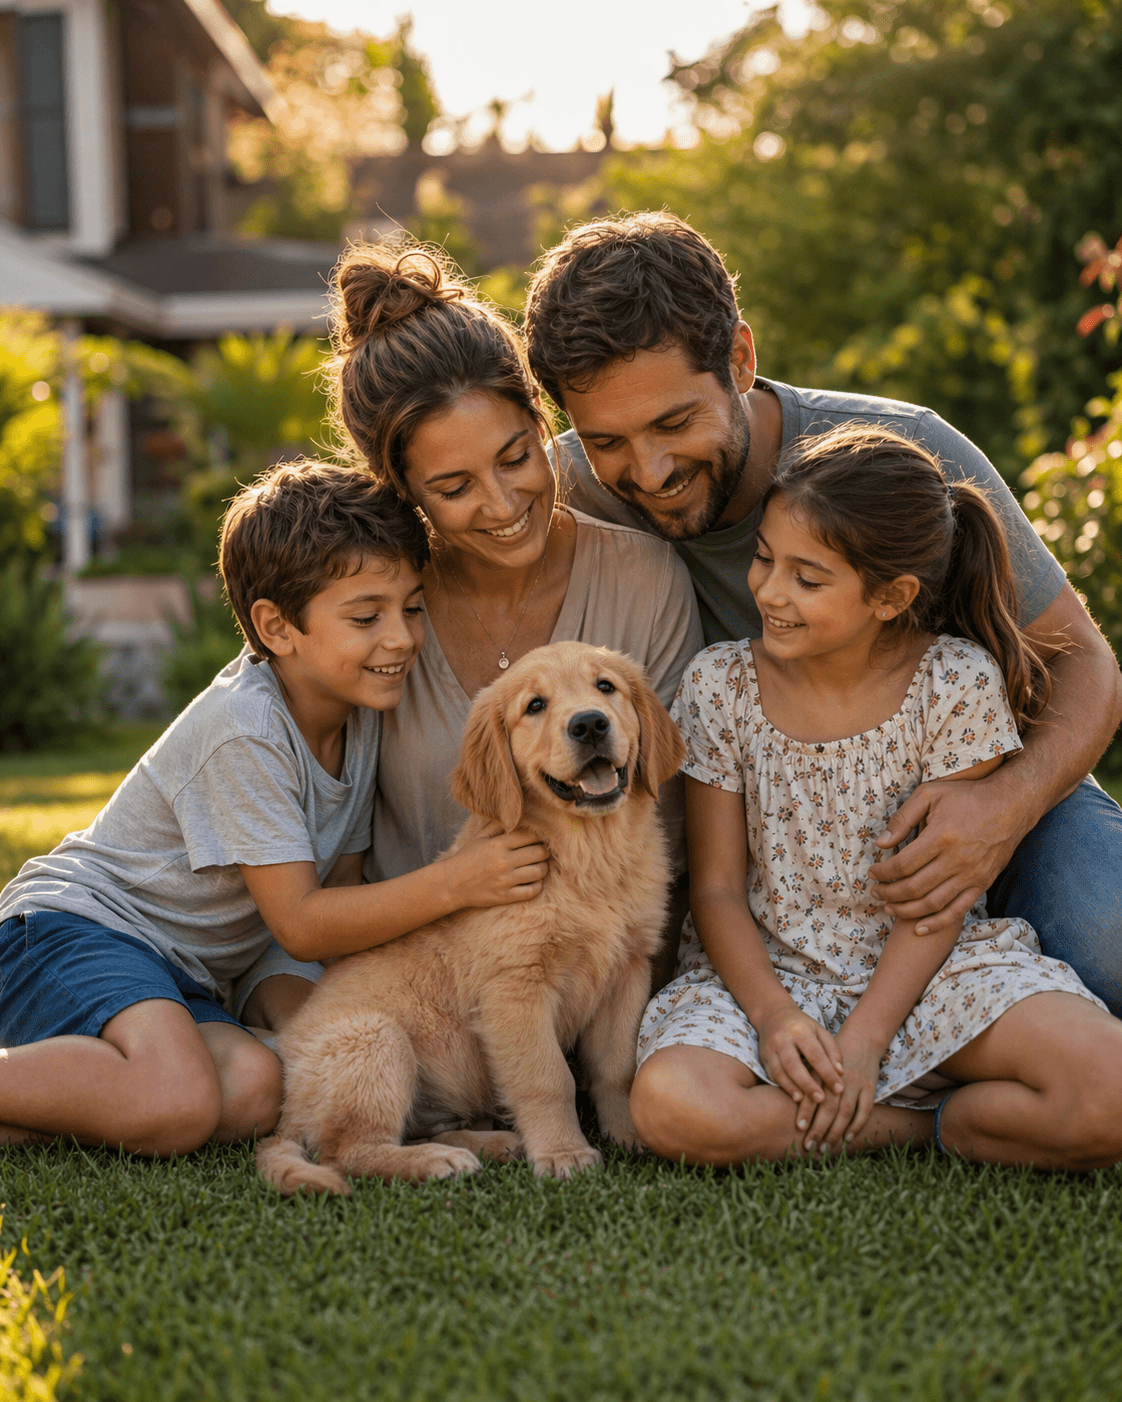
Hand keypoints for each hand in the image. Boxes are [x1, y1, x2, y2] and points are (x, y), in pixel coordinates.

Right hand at [440, 824, 548, 908]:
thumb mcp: (479, 837)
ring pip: (539, 872)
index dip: (540, 836)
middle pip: (539, 853)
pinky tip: (534, 881)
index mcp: (498, 844)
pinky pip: (531, 891)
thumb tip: (514, 814)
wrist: (451, 884)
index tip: (540, 838)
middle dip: (544, 851)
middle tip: (542, 852)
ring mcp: (505, 880)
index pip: (531, 835)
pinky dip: (537, 885)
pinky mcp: (505, 896)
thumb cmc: (467, 858)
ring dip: (543, 868)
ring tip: (539, 866)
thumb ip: (497, 825)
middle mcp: (504, 861)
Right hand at [754, 1001, 843, 1129]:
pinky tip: (793, 1096)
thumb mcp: (820, 1031)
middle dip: (807, 1084)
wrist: (773, 1015)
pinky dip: (782, 1086)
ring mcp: (770, 1049)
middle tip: (821, 1099)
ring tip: (803, 1102)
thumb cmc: (803, 1026)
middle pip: (794, 1064)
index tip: (839, 1088)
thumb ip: (832, 1050)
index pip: (815, 1054)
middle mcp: (782, 1039)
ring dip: (791, 1088)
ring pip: (779, 1072)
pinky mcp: (763, 1058)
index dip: (828, 1072)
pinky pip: (772, 1075)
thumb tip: (840, 1073)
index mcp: (800, 1030)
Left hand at [801, 1027, 880, 1155]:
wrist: (861, 1038)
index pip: (812, 1092)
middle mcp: (838, 1077)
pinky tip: (848, 1138)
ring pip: (846, 1111)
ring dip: (836, 1132)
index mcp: (821, 1068)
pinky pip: (865, 1110)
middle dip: (819, 1128)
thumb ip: (803, 1077)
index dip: (806, 1111)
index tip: (799, 1129)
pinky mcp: (870, 1087)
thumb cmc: (829, 1054)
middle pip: (828, 1106)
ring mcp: (856, 1082)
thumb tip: (787, 1098)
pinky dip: (857, 1125)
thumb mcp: (813, 1059)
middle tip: (810, 1147)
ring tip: (826, 1148)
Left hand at [869, 776, 1023, 935]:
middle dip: (889, 893)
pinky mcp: (982, 884)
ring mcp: (971, 875)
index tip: (872, 873)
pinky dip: (936, 923)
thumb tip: (881, 843)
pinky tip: (918, 928)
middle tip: (875, 891)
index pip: (902, 865)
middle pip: (914, 887)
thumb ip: (903, 818)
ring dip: (906, 910)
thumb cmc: (966, 796)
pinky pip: (957, 911)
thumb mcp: (929, 794)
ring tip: (889, 907)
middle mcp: (956, 860)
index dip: (883, 873)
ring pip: (932, 903)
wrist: (1011, 804)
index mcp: (940, 837)